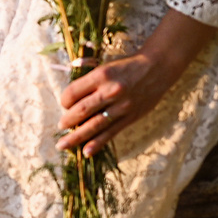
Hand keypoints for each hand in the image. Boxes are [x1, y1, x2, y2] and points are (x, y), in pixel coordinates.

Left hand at [56, 12, 216, 154]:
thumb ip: (88, 76)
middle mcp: (110, 91)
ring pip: (94, 125)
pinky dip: (97, 143)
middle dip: (67, 121)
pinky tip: (86, 152)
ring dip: (77, 136)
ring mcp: (121, 106)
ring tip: (63, 145)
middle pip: (82, 110)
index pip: (73, 92)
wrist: (157, 68)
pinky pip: (111, 132)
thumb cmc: (127, 66)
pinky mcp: (130, 117)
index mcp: (101, 75)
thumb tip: (70, 87)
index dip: (64, 100)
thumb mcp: (105, 65)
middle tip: (60, 127)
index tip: (64, 104)